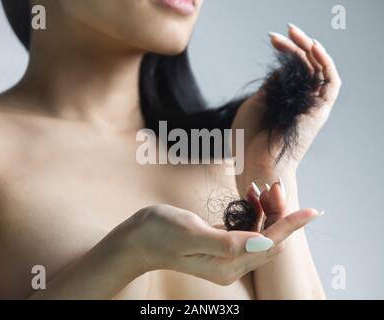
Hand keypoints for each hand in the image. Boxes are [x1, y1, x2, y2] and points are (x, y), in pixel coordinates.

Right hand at [117, 204, 319, 285]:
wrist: (137, 238)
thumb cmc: (159, 233)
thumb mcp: (191, 234)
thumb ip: (228, 242)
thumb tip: (264, 243)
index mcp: (227, 264)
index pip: (268, 245)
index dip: (290, 225)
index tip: (312, 211)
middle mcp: (230, 264)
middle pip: (268, 239)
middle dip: (277, 212)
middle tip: (273, 185)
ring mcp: (226, 255)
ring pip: (259, 232)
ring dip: (265, 210)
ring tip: (260, 186)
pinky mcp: (220, 243)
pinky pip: (246, 228)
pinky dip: (251, 211)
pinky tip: (248, 195)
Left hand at [232, 24, 341, 190]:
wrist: (254, 163)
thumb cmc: (249, 139)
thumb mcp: (255, 104)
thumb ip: (271, 86)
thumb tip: (282, 68)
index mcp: (285, 100)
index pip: (293, 69)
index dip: (286, 51)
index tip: (273, 38)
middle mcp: (301, 101)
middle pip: (307, 66)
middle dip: (297, 45)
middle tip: (285, 30)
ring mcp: (311, 106)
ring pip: (319, 70)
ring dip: (310, 49)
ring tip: (295, 32)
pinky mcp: (319, 111)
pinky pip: (330, 83)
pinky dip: (325, 64)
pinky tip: (313, 48)